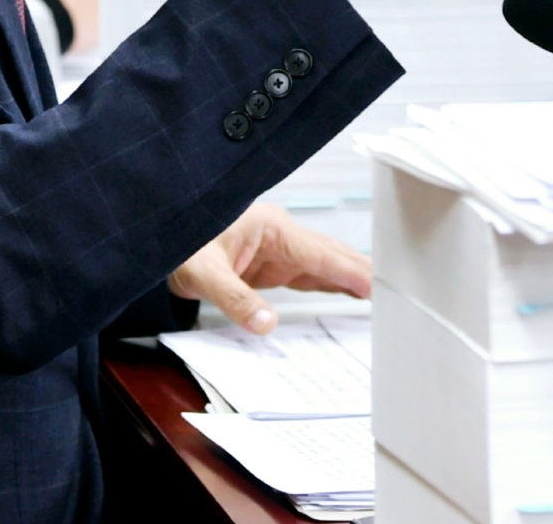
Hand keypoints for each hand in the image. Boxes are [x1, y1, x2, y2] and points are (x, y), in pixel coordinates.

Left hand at [169, 203, 369, 334]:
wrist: (151, 234)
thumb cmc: (174, 239)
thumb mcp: (200, 271)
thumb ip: (235, 298)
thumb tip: (268, 324)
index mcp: (270, 227)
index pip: (320, 253)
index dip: (352, 271)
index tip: (382, 285)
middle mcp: (278, 235)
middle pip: (330, 257)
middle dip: (363, 274)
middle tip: (401, 294)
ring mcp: (275, 249)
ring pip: (322, 267)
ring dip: (350, 281)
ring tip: (387, 299)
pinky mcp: (267, 264)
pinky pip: (305, 276)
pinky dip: (328, 287)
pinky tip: (349, 298)